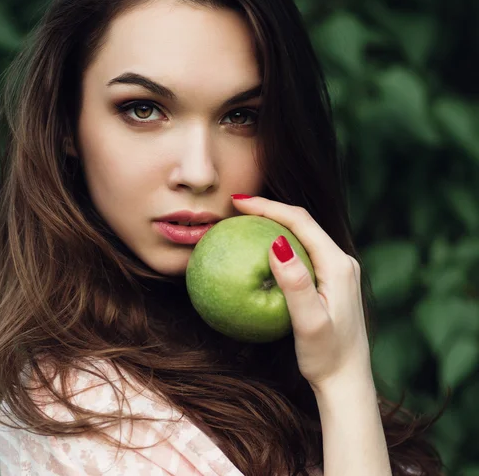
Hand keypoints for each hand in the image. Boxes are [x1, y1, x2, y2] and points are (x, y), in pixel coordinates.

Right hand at [231, 195, 372, 391]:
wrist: (347, 382)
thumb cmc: (327, 357)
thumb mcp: (309, 322)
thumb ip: (296, 283)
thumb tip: (276, 244)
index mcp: (338, 264)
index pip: (301, 221)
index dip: (269, 206)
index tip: (239, 202)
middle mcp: (341, 261)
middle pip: (302, 222)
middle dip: (270, 209)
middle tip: (237, 207)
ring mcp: (337, 270)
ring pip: (302, 235)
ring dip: (275, 223)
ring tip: (245, 221)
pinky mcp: (331, 280)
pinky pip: (302, 251)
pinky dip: (280, 242)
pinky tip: (261, 250)